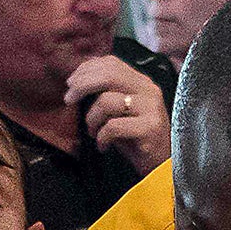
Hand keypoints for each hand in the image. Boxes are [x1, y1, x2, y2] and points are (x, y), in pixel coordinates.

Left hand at [64, 57, 168, 174]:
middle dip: (81, 86)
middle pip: (108, 75)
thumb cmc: (136, 139)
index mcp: (142, 82)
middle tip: (68, 100)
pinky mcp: (150, 128)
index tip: (70, 84)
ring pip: (106, 101)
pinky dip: (101, 137)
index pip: (111, 63)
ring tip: (93, 132)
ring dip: (91, 119)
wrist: (162, 166)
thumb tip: (76, 80)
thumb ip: (106, 92)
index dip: (86, 69)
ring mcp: (151, 108)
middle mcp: (149, 91)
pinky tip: (103, 146)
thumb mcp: (120, 111)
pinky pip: (113, 126)